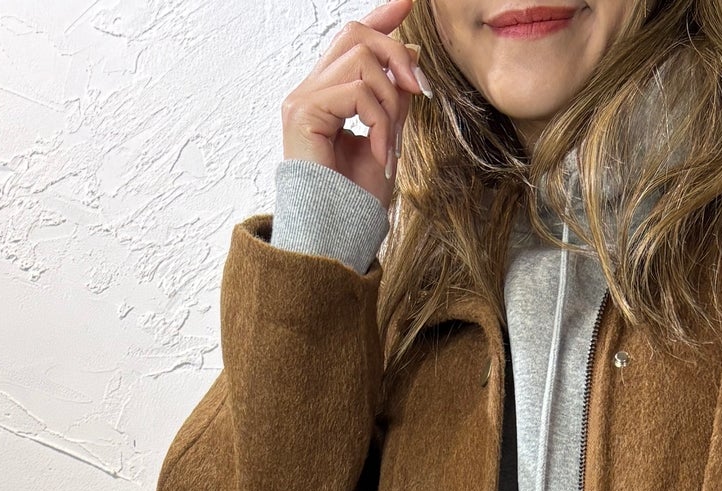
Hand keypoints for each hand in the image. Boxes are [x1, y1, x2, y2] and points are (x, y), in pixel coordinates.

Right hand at [282, 2, 430, 204]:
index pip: (351, 39)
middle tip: (420, 91)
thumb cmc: (355, 202)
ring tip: (391, 143)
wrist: (336, 237)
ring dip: (391, 101)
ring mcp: (301, 99)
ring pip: (362, 60)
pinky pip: (357, 91)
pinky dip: (380, 121)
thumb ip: (394, 100)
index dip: (381, 18)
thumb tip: (411, 58)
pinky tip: (380, 153)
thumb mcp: (387, 139)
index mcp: (326, 95)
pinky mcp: (303, 112)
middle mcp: (308, 91)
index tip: (408, 3)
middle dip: (397, 55)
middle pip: (357, 35)